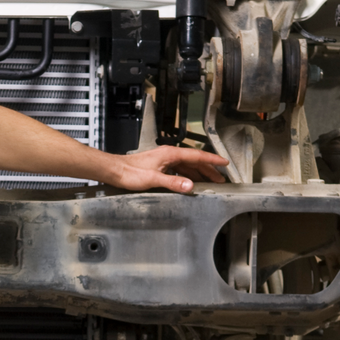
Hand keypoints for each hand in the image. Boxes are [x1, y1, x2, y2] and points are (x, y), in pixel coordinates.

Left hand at [103, 145, 229, 193]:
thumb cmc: (130, 172)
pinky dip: (188, 176)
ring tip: (210, 182)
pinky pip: (179, 170)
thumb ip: (173, 182)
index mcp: (170, 154)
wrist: (115, 171)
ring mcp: (164, 160)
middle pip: (194, 161)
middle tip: (221, 179)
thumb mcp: (153, 179)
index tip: (224, 163)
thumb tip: (190, 186)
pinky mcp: (159, 167)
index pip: (197, 155)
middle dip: (209, 169)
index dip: (212, 160)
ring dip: (199, 174)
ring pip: (187, 166)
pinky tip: (190, 183)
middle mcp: (169, 155)